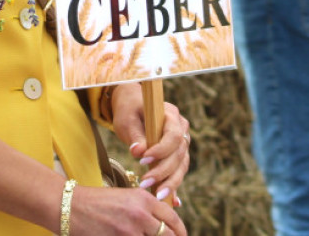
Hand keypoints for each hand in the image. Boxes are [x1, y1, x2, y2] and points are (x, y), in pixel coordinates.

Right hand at [68, 185, 186, 235]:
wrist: (68, 205)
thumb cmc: (96, 202)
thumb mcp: (125, 197)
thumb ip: (147, 208)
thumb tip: (167, 225)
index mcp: (144, 199)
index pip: (173, 219)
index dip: (180, 232)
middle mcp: (140, 214)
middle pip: (168, 235)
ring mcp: (129, 230)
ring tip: (136, 234)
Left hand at [110, 83, 190, 205]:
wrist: (133, 106)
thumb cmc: (129, 110)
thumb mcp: (126, 119)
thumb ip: (134, 135)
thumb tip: (137, 152)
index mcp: (172, 115)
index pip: (174, 136)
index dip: (161, 150)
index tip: (143, 160)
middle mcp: (182, 129)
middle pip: (179, 154)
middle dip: (163, 171)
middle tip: (145, 183)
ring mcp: (182, 143)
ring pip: (181, 166)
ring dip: (169, 182)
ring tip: (155, 195)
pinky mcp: (178, 154)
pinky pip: (178, 172)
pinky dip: (173, 185)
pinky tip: (172, 202)